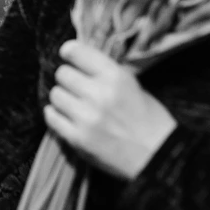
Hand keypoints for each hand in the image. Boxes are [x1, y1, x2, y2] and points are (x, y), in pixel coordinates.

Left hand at [44, 41, 176, 179]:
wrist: (158, 157)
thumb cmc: (150, 120)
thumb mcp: (133, 85)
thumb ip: (106, 72)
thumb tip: (81, 61)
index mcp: (115, 76)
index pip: (76, 51)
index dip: (69, 52)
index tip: (69, 55)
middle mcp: (98, 94)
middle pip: (62, 74)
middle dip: (67, 78)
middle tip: (74, 85)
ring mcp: (86, 117)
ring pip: (55, 95)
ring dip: (62, 97)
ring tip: (72, 103)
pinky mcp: (78, 139)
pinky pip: (52, 118)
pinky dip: (55, 115)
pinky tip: (63, 115)